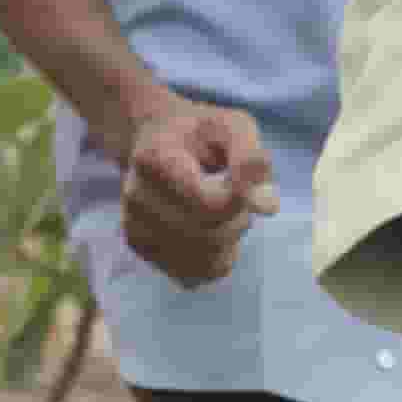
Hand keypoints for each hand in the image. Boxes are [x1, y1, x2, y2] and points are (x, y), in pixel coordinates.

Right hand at [120, 95, 276, 287]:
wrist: (151, 137)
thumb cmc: (199, 131)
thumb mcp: (232, 125)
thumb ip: (252, 160)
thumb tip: (267, 208)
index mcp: (155, 160)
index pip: (211, 206)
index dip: (241, 199)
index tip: (241, 180)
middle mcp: (136, 196)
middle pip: (211, 235)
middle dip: (239, 219)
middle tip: (235, 193)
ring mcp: (135, 224)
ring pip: (206, 261)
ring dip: (229, 242)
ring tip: (219, 212)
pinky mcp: (140, 247)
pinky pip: (194, 275)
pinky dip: (214, 261)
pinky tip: (210, 233)